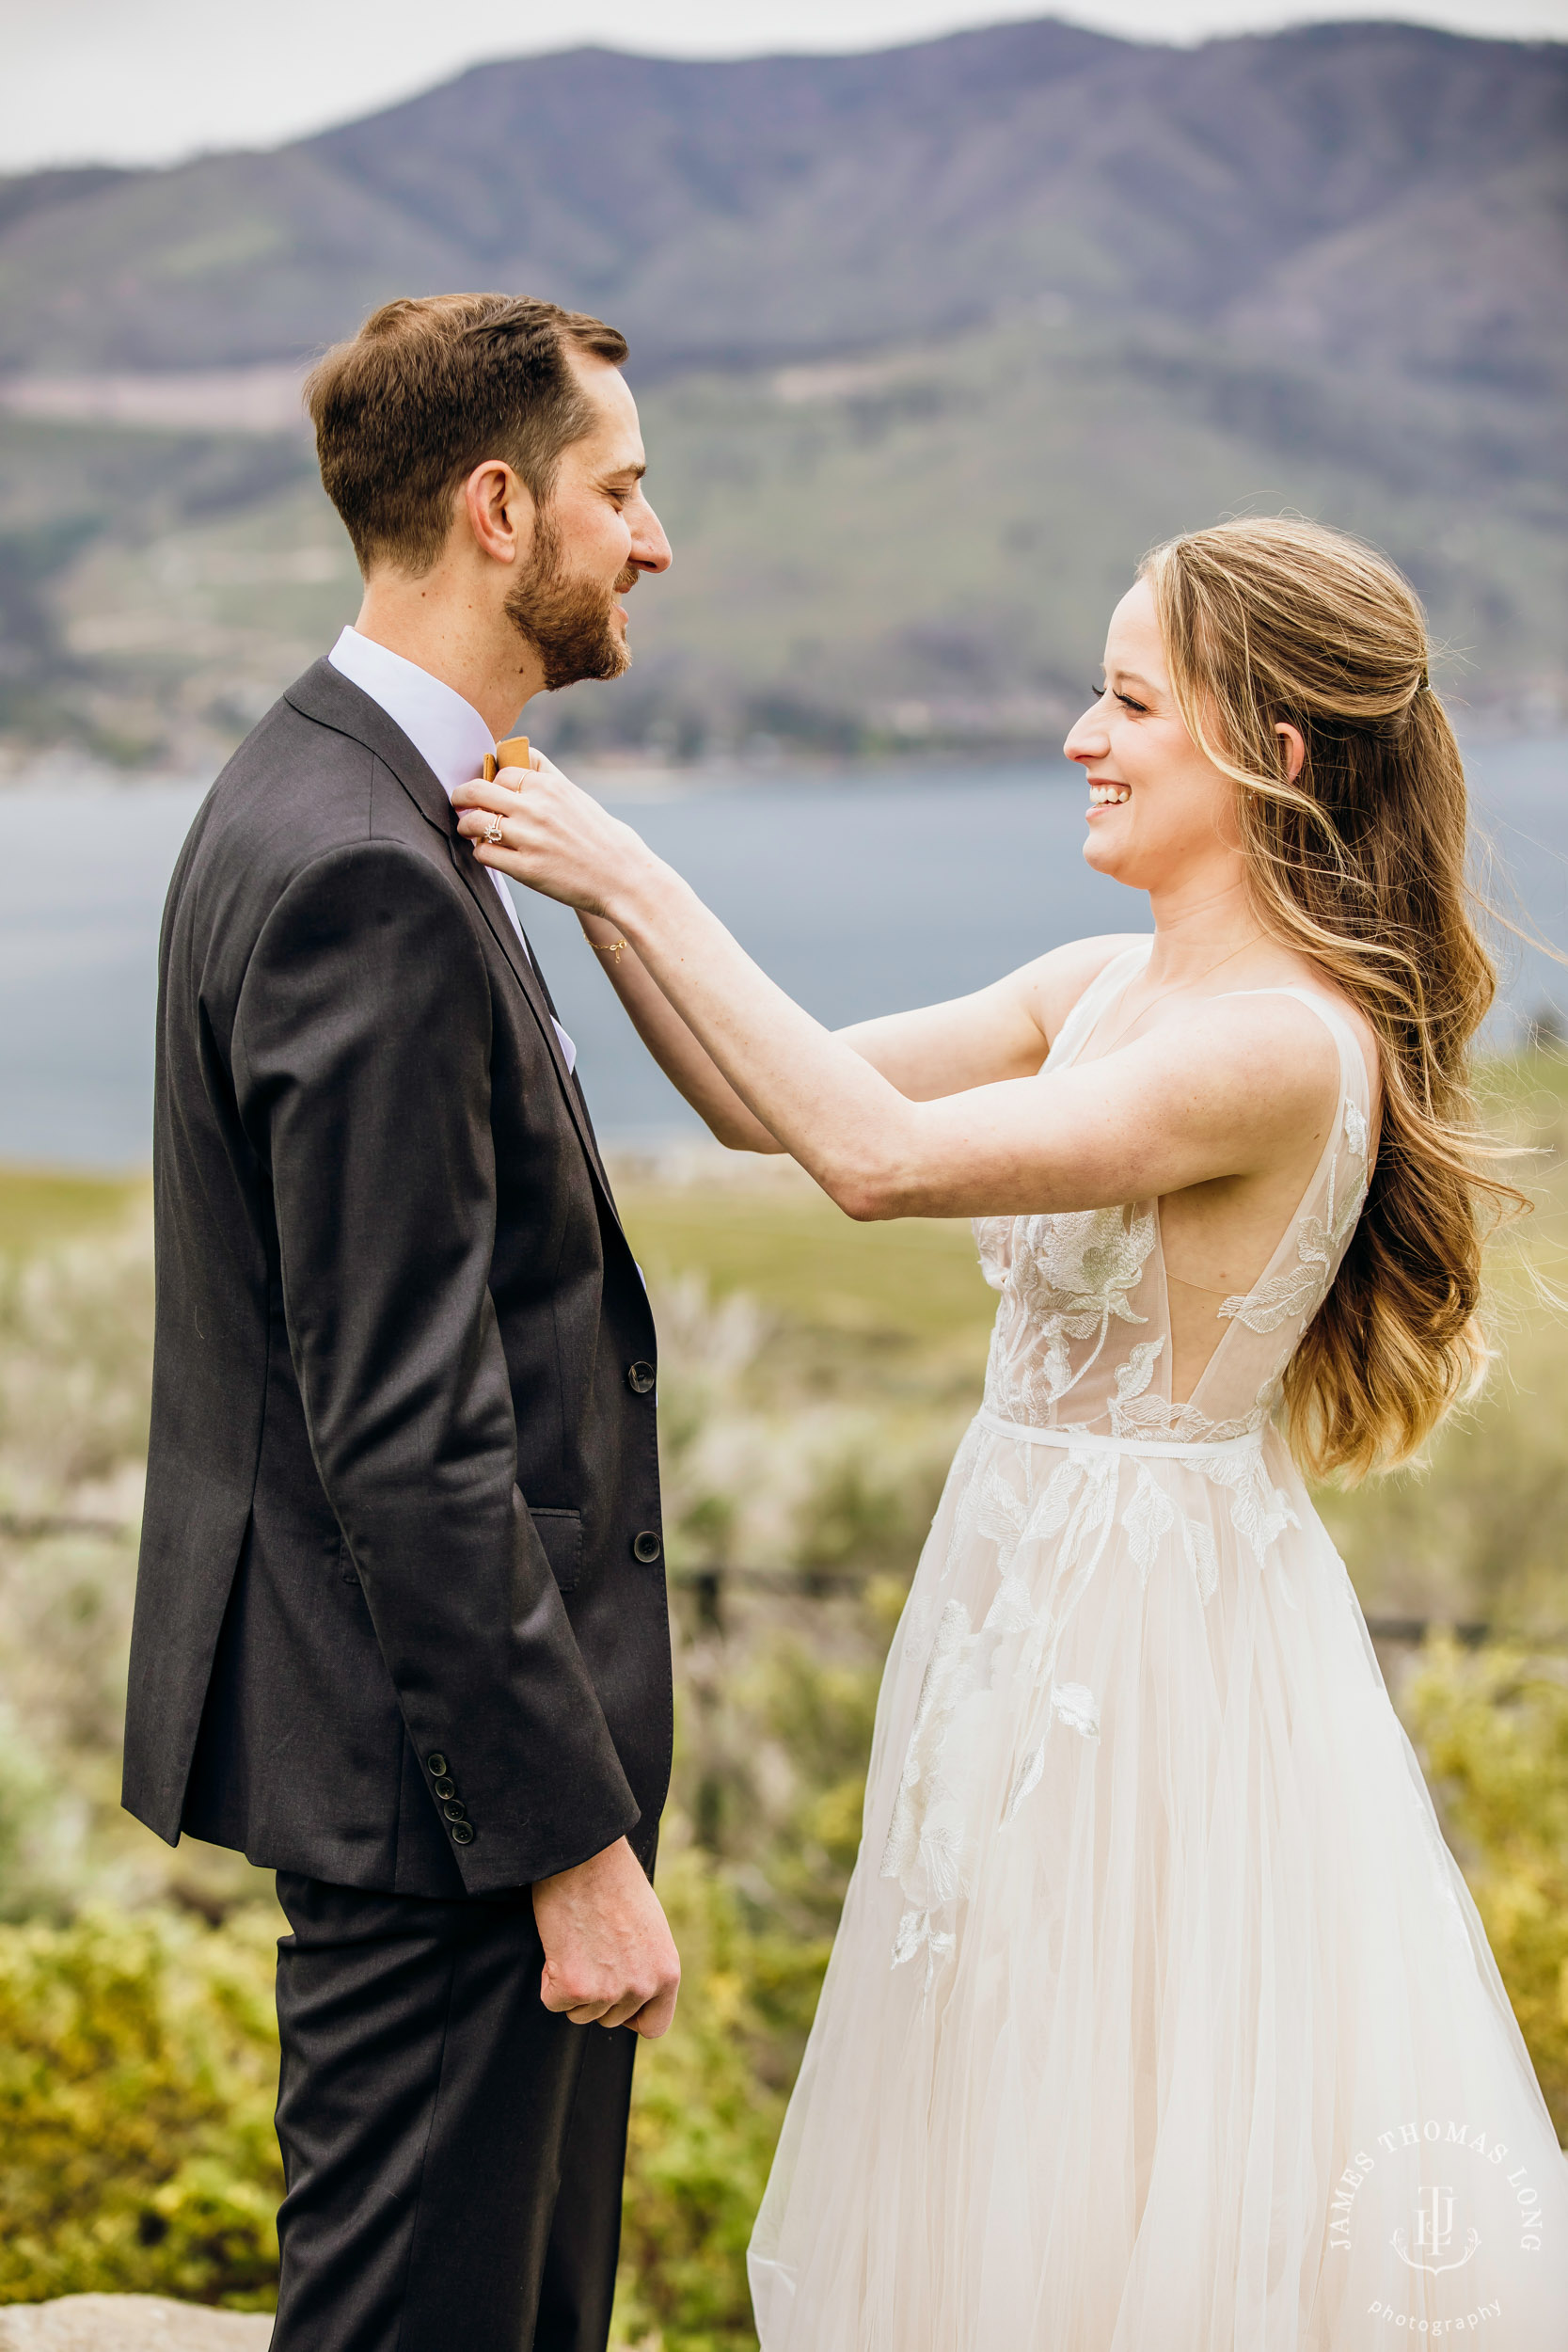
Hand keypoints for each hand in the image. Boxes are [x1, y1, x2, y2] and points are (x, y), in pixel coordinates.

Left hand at [452, 750, 655, 919]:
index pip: (501, 772)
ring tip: (471, 831)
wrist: (624, 877)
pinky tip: (492, 854)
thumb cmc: (602, 837)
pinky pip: (484, 853)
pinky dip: (481, 852)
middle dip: (462, 796)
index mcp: (550, 786)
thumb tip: (512, 755)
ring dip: (467, 826)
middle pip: (478, 790)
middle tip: (458, 803)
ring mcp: (530, 838)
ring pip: (474, 822)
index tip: (486, 792)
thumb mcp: (576, 795)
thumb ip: (545, 774)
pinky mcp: (526, 868)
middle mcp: (537, 808)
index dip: (490, 781)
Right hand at [532, 1835, 680, 2037]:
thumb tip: (630, 1989)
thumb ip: (645, 1964)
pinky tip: (559, 1943)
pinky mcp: (574, 1988)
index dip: (632, 2016)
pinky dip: (548, 1979)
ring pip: (580, 2013)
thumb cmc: (614, 1881)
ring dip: (571, 1986)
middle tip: (589, 1950)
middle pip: (610, 2019)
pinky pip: (553, 2001)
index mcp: (667, 1972)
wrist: (586, 1855)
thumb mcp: (649, 1927)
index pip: (654, 2025)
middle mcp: (643, 1987)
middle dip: (595, 1993)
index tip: (616, 1999)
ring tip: (576, 1941)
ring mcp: (609, 1991)